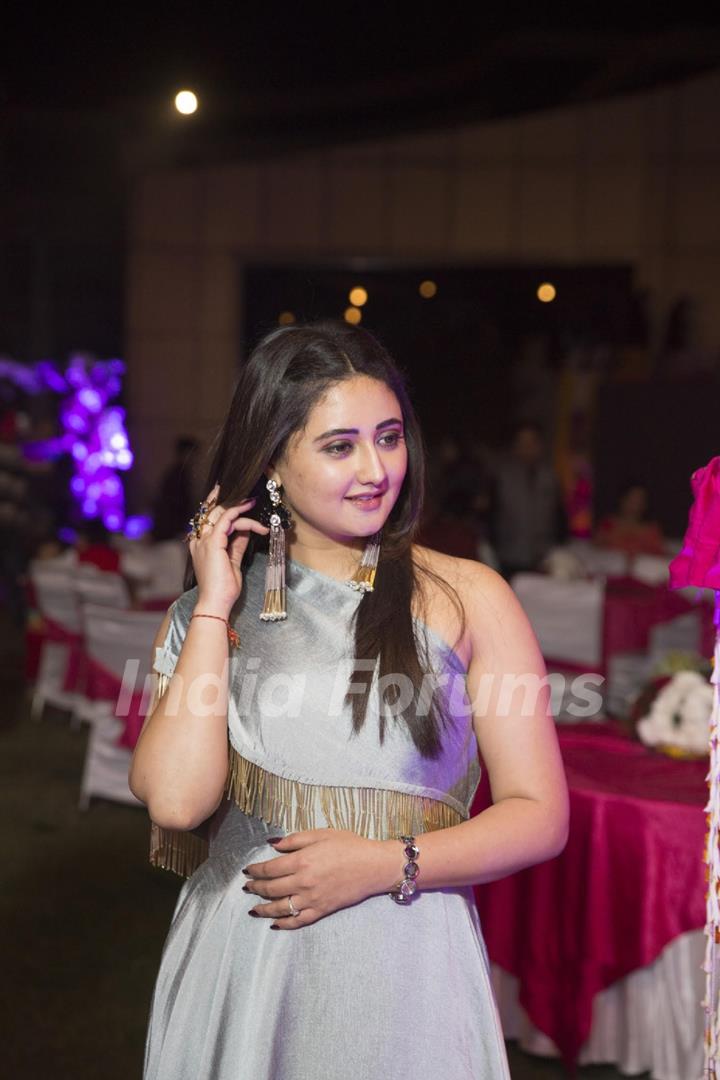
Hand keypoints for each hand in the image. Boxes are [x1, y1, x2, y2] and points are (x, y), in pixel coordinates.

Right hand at [188, 484, 269, 616]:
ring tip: (252, 502)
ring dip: (239, 506)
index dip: (220, 505)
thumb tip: (245, 531)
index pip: (208, 519)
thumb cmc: (223, 587)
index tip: (236, 498)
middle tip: (243, 492)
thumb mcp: (233, 561)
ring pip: (220, 512)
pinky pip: (228, 520)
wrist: (216, 603)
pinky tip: (251, 513)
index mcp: (200, 545)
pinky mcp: (213, 543)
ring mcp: (204, 541)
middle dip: (226, 497)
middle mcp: (199, 540)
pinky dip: (240, 514)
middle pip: (210, 510)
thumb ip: (237, 544)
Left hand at [242, 829, 400, 929]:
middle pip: (271, 889)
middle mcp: (302, 882)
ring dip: (263, 909)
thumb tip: (273, 844)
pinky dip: (284, 924)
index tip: (247, 871)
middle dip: (255, 888)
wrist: (373, 866)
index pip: (270, 869)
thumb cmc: (349, 845)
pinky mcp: (321, 910)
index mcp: (301, 861)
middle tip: (247, 887)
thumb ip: (295, 839)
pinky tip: (275, 924)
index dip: (256, 870)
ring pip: (280, 908)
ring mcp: (311, 899)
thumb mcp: (321, 834)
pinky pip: (298, 920)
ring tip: (253, 908)